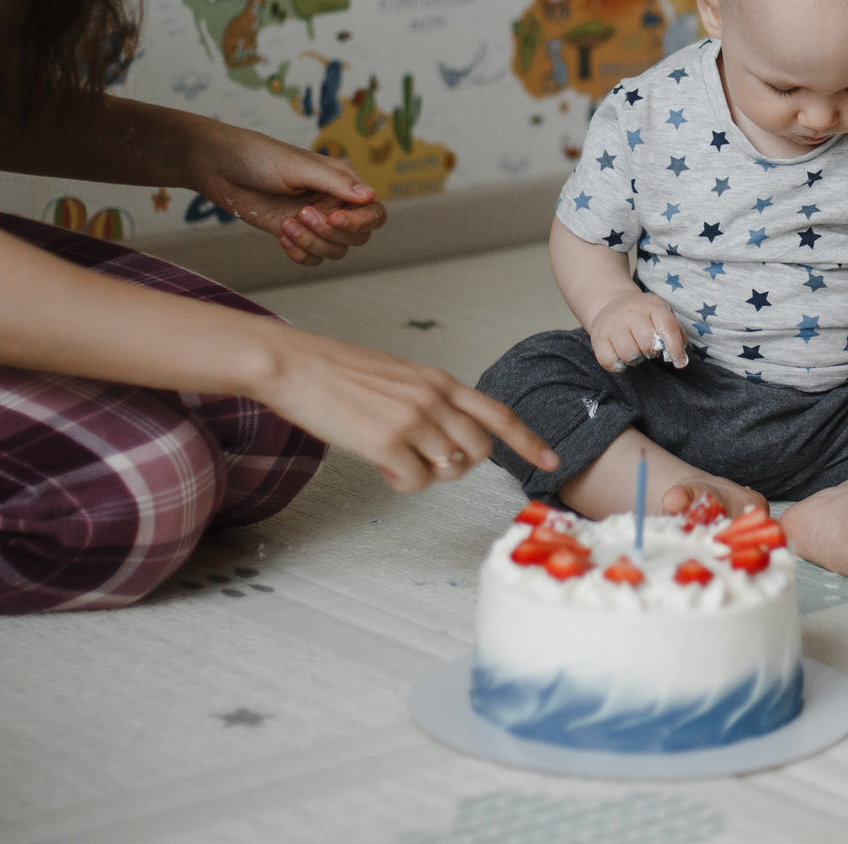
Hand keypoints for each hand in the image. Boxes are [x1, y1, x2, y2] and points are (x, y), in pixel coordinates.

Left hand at [188, 124, 384, 266]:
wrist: (220, 167)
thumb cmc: (259, 156)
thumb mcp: (298, 167)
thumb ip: (335, 183)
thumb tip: (371, 196)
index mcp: (342, 182)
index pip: (374, 212)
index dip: (360, 221)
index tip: (334, 218)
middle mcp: (333, 203)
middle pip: (357, 237)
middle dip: (330, 233)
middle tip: (301, 214)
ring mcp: (314, 221)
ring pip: (334, 251)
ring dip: (311, 243)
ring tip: (286, 224)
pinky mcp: (294, 234)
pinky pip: (312, 258)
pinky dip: (300, 254)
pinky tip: (282, 237)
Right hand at [251, 325, 560, 492]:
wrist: (295, 364)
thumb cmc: (337, 371)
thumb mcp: (397, 377)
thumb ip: (428, 401)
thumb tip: (445, 440)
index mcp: (438, 380)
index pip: (498, 413)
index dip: (529, 439)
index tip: (552, 458)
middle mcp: (433, 397)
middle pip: (479, 451)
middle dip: (460, 465)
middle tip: (424, 459)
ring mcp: (412, 419)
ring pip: (449, 469)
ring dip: (426, 473)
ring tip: (394, 458)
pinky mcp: (386, 442)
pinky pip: (415, 483)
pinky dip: (400, 483)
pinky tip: (379, 465)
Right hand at [588, 291, 686, 371]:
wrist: (612, 302)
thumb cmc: (645, 314)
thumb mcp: (663, 314)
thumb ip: (676, 334)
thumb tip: (681, 359)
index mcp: (653, 305)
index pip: (668, 327)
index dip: (675, 348)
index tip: (680, 363)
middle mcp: (632, 312)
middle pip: (647, 344)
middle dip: (652, 352)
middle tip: (649, 348)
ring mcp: (613, 324)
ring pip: (629, 354)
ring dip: (635, 359)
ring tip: (635, 351)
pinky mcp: (598, 337)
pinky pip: (609, 361)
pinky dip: (617, 365)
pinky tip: (621, 358)